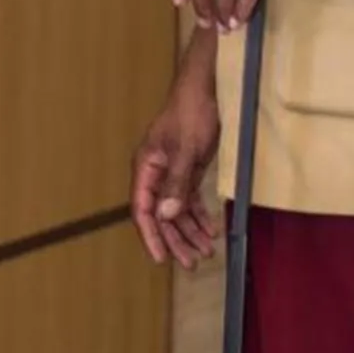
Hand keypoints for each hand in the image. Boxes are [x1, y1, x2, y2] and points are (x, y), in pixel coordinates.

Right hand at [130, 67, 222, 266]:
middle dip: (175, 240)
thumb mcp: (186, 150)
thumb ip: (176, 183)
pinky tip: (211, 229)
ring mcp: (172, 172)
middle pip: (161, 215)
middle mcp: (155, 173)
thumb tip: (166, 215)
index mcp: (146, 167)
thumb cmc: (191, 113)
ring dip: (190, 231)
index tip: (161, 258)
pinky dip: (200, 215)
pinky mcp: (187, 169)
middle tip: (191, 263)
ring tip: (205, 251)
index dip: (150, 235)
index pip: (143, 209)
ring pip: (176, 210)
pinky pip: (190, 199)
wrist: (206, 89)